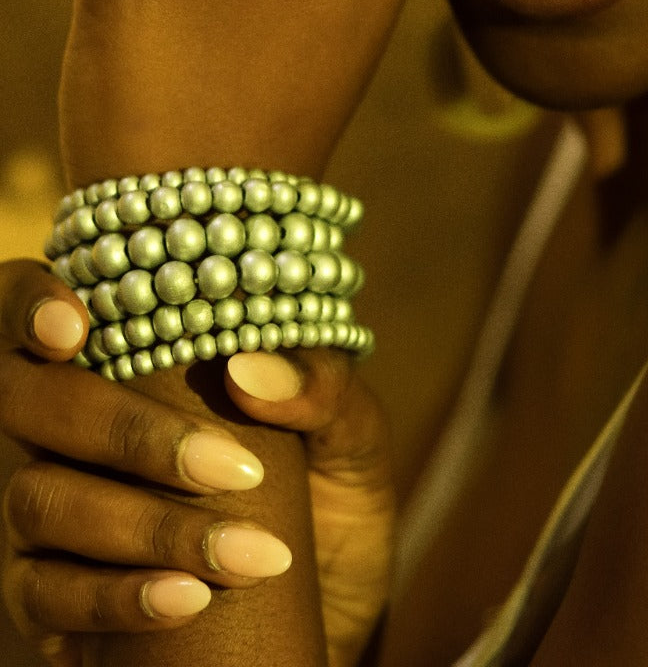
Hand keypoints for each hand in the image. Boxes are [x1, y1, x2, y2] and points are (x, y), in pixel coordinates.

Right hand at [0, 263, 393, 666]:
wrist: (327, 609)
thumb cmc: (328, 492)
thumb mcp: (350, 433)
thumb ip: (323, 386)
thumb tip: (248, 371)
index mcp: (126, 358)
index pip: (36, 310)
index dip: (28, 304)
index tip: (73, 327)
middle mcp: (65, 427)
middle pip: (32, 400)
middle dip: (125, 430)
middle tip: (232, 468)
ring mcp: (48, 510)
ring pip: (42, 498)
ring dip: (146, 527)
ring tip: (245, 555)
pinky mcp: (49, 598)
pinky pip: (47, 595)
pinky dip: (117, 598)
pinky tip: (186, 600)